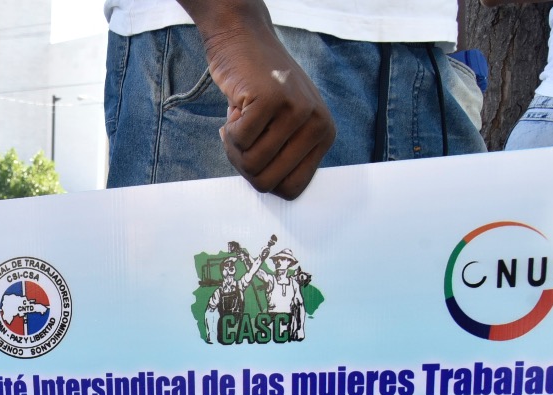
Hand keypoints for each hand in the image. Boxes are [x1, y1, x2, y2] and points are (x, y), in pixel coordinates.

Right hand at [183, 1, 335, 198]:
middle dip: (244, 165)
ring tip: (241, 119)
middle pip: (267, 182)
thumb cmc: (258, 92)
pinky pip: (239, 140)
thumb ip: (284, 157)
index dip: (263, 178)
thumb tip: (273, 195)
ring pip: (251, 164)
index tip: (258, 153)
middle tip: (243, 136)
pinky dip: (229, 128)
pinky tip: (237, 106)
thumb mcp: (283, 126)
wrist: (244, 41)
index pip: (291, 190)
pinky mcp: (271, 100)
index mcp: (324, 136)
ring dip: (234, 145)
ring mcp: (296, 110)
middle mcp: (317, 124)